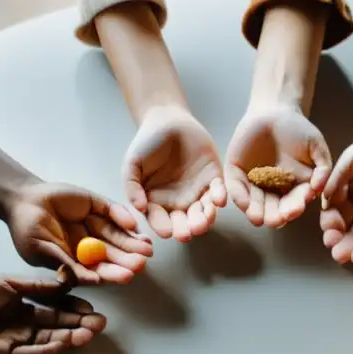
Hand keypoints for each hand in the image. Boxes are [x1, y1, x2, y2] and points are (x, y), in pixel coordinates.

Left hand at [0, 276, 105, 353]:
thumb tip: (66, 283)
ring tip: (85, 335)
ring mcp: (17, 341)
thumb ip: (38, 287)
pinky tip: (62, 345)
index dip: (76, 310)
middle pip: (57, 328)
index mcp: (28, 306)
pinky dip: (46, 351)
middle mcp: (26, 325)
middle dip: (78, 327)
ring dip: (67, 339)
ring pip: (48, 342)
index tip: (93, 310)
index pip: (58, 310)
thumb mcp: (11, 284)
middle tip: (98, 326)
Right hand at [7, 180, 152, 284]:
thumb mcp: (41, 250)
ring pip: (118, 234)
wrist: (20, 198)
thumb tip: (89, 281)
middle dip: (128, 259)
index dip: (113, 273)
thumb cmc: (26, 229)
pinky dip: (122, 217)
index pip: (99, 269)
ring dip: (133, 241)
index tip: (127, 277)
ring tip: (147, 247)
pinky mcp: (98, 205)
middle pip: (114, 254)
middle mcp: (91, 244)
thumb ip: (65, 264)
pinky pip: (113, 211)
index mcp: (79, 260)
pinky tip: (132, 225)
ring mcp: (95, 224)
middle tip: (141, 262)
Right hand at [123, 106, 226, 241]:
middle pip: (184, 222)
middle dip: (187, 229)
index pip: (160, 220)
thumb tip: (138, 208)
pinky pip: (218, 192)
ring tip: (204, 222)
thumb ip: (132, 186)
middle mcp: (178, 203)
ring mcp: (197, 193)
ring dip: (205, 219)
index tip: (166, 232)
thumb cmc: (147, 143)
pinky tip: (218, 201)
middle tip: (188, 233)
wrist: (168, 120)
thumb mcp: (132, 163)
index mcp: (157, 202)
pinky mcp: (214, 180)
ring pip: (203, 212)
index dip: (163, 227)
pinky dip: (219, 197)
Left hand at [225, 106, 331, 227]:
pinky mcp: (236, 174)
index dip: (293, 208)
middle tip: (275, 220)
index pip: (293, 203)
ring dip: (256, 212)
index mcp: (293, 188)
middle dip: (274, 216)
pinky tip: (243, 204)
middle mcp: (273, 191)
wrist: (275, 112)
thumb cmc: (299, 130)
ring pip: (254, 203)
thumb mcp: (317, 147)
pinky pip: (236, 188)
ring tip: (258, 218)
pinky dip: (239, 196)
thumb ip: (322, 168)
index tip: (294, 211)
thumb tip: (319, 189)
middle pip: (273, 208)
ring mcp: (253, 183)